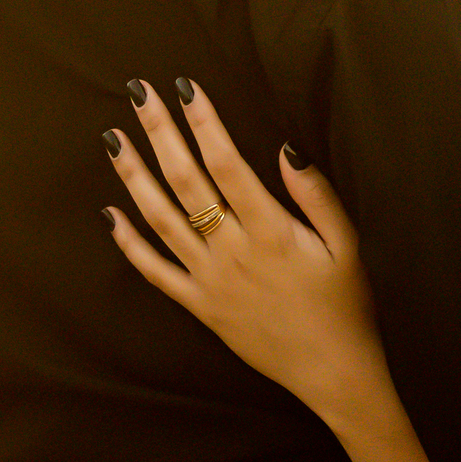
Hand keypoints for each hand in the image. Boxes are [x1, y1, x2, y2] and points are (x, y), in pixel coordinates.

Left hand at [102, 80, 387, 422]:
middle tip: (138, 94)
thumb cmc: (348, 307)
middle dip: (160, 133)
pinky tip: (112, 215)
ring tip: (114, 140)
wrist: (333, 373)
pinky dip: (130, 244)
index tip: (185, 88)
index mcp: (271, 231)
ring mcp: (211, 280)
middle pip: (185, 181)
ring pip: (160, 219)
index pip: (225, 163)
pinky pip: (156, 272)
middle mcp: (232, 251)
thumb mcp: (349, 245)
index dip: (203, 122)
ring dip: (134, 177)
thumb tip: (285, 149)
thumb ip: (317, 195)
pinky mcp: (201, 307)